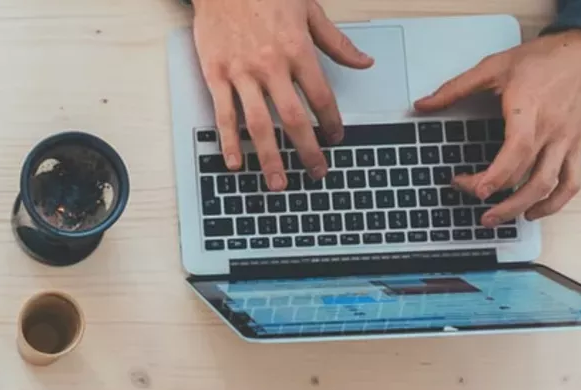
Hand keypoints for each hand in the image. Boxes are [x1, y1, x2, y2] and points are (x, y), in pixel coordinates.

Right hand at [192, 0, 372, 190]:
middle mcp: (270, 66)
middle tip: (316, 171)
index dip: (331, 121)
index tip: (336, 137)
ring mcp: (241, 73)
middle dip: (308, 150)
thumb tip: (364, 63)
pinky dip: (229, 141)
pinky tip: (235, 162)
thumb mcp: (309, 10)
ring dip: (269, 157)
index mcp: (297, 50)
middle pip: (294, 118)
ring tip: (278, 181)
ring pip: (259, 124)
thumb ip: (336, 42)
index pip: (321, 96)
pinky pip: (224, 114)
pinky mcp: (215, 75)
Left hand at [415, 29, 580, 225]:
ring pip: (550, 185)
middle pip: (529, 176)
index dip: (496, 176)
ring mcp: (567, 141)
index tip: (474, 189)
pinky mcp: (577, 146)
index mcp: (529, 110)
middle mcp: (551, 130)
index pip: (517, 152)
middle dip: (499, 196)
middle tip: (473, 201)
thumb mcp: (495, 65)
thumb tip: (422, 105)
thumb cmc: (544, 58)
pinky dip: (555, 202)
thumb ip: (456, 87)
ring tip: (498, 218)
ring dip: (524, 207)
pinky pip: (572, 182)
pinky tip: (534, 211)